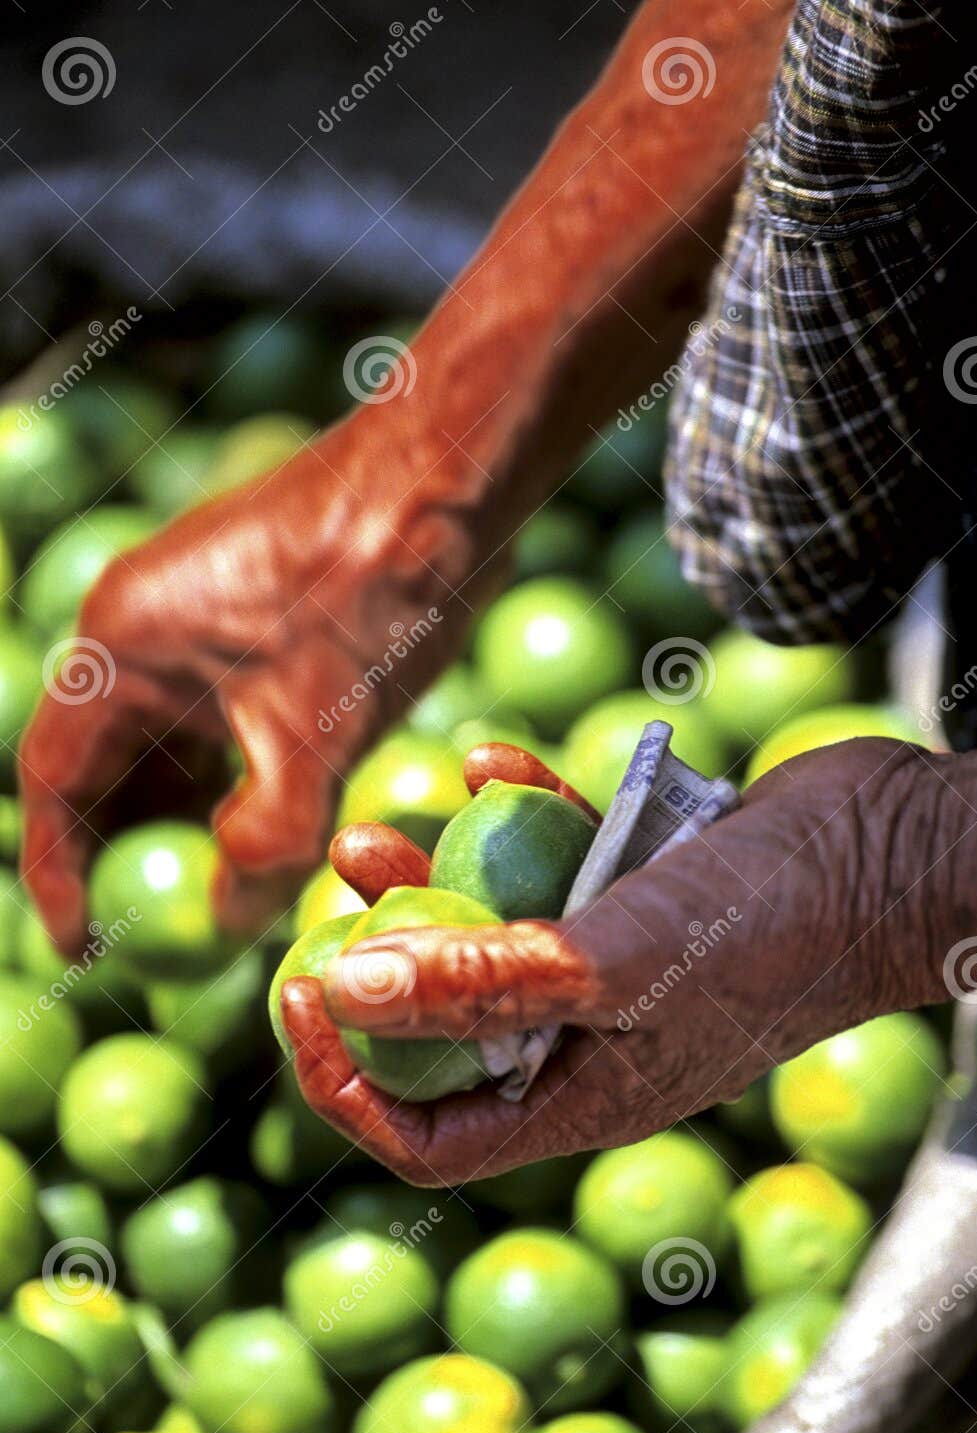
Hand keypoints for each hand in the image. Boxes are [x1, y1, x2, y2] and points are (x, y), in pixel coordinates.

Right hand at [19, 0, 793, 957]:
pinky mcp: (259, 618)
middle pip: (103, 763)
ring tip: (214, 899)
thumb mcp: (314, 737)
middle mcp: (143, 624)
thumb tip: (229, 922)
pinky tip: (271, 829)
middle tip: (152, 934)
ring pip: (167, 744)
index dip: (60, 871)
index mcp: (122, 643)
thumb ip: (265, 842)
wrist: (452, 473)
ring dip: (184, 819)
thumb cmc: (372, 590)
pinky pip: (218, 718)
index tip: (81, 945)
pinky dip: (231, 779)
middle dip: (123, 852)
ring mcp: (201, 616)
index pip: (53, 777)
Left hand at [281, 734, 942, 1185]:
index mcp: (583, 1099)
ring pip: (496, 935)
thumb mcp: (613, 962)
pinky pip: (559, 864)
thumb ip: (482, 982)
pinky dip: (520, 818)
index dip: (347, 1081)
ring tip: (377, 827)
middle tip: (336, 895)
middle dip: (380, 966)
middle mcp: (593, 1042)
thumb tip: (342, 989)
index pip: (430, 1133)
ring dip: (433, 883)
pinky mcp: (645, 892)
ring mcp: (619, 965)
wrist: (904, 848)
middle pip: (450, 1027)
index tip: (298, 993)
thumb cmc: (776, 928)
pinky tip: (489, 763)